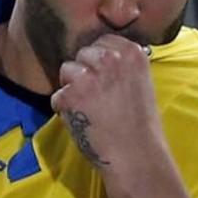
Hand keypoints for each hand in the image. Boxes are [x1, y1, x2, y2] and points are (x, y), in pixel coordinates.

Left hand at [51, 35, 160, 172]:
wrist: (136, 156)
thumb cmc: (140, 125)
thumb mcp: (141, 82)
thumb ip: (122, 64)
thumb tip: (100, 53)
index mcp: (131, 52)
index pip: (102, 41)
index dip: (99, 63)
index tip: (109, 82)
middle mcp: (110, 58)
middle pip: (82, 53)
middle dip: (85, 73)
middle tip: (99, 99)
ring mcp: (89, 76)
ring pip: (67, 70)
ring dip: (72, 89)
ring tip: (92, 110)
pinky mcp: (71, 95)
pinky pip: (57, 96)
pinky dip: (65, 110)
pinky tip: (84, 122)